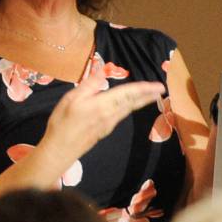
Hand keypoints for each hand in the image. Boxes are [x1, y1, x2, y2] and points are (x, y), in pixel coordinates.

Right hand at [41, 72, 165, 163]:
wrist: (60, 150)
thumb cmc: (63, 123)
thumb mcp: (72, 98)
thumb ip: (90, 85)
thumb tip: (103, 71)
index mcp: (104, 104)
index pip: (129, 93)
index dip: (145, 88)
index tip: (159, 86)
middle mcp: (111, 114)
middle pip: (133, 102)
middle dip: (148, 95)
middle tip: (161, 89)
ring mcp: (109, 124)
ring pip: (129, 109)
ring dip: (141, 101)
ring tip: (150, 95)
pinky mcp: (105, 129)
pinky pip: (122, 114)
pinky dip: (130, 107)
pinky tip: (130, 105)